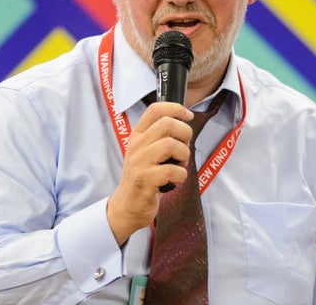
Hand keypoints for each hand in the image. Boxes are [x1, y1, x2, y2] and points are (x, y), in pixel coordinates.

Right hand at [107, 102, 193, 245]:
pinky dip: (181, 175)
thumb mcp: (145, 152)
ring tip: (179, 166)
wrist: (127, 206)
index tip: (188, 116)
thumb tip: (184, 123)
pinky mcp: (145, 179)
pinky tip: (174, 180)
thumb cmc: (143, 178)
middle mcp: (137, 145)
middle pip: (168, 124)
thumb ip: (159, 136)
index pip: (155, 109)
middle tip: (183, 149)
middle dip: (185, 134)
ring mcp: (140, 162)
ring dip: (184, 156)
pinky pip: (172, 170)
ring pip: (172, 145)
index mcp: (138, 135)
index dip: (176, 108)